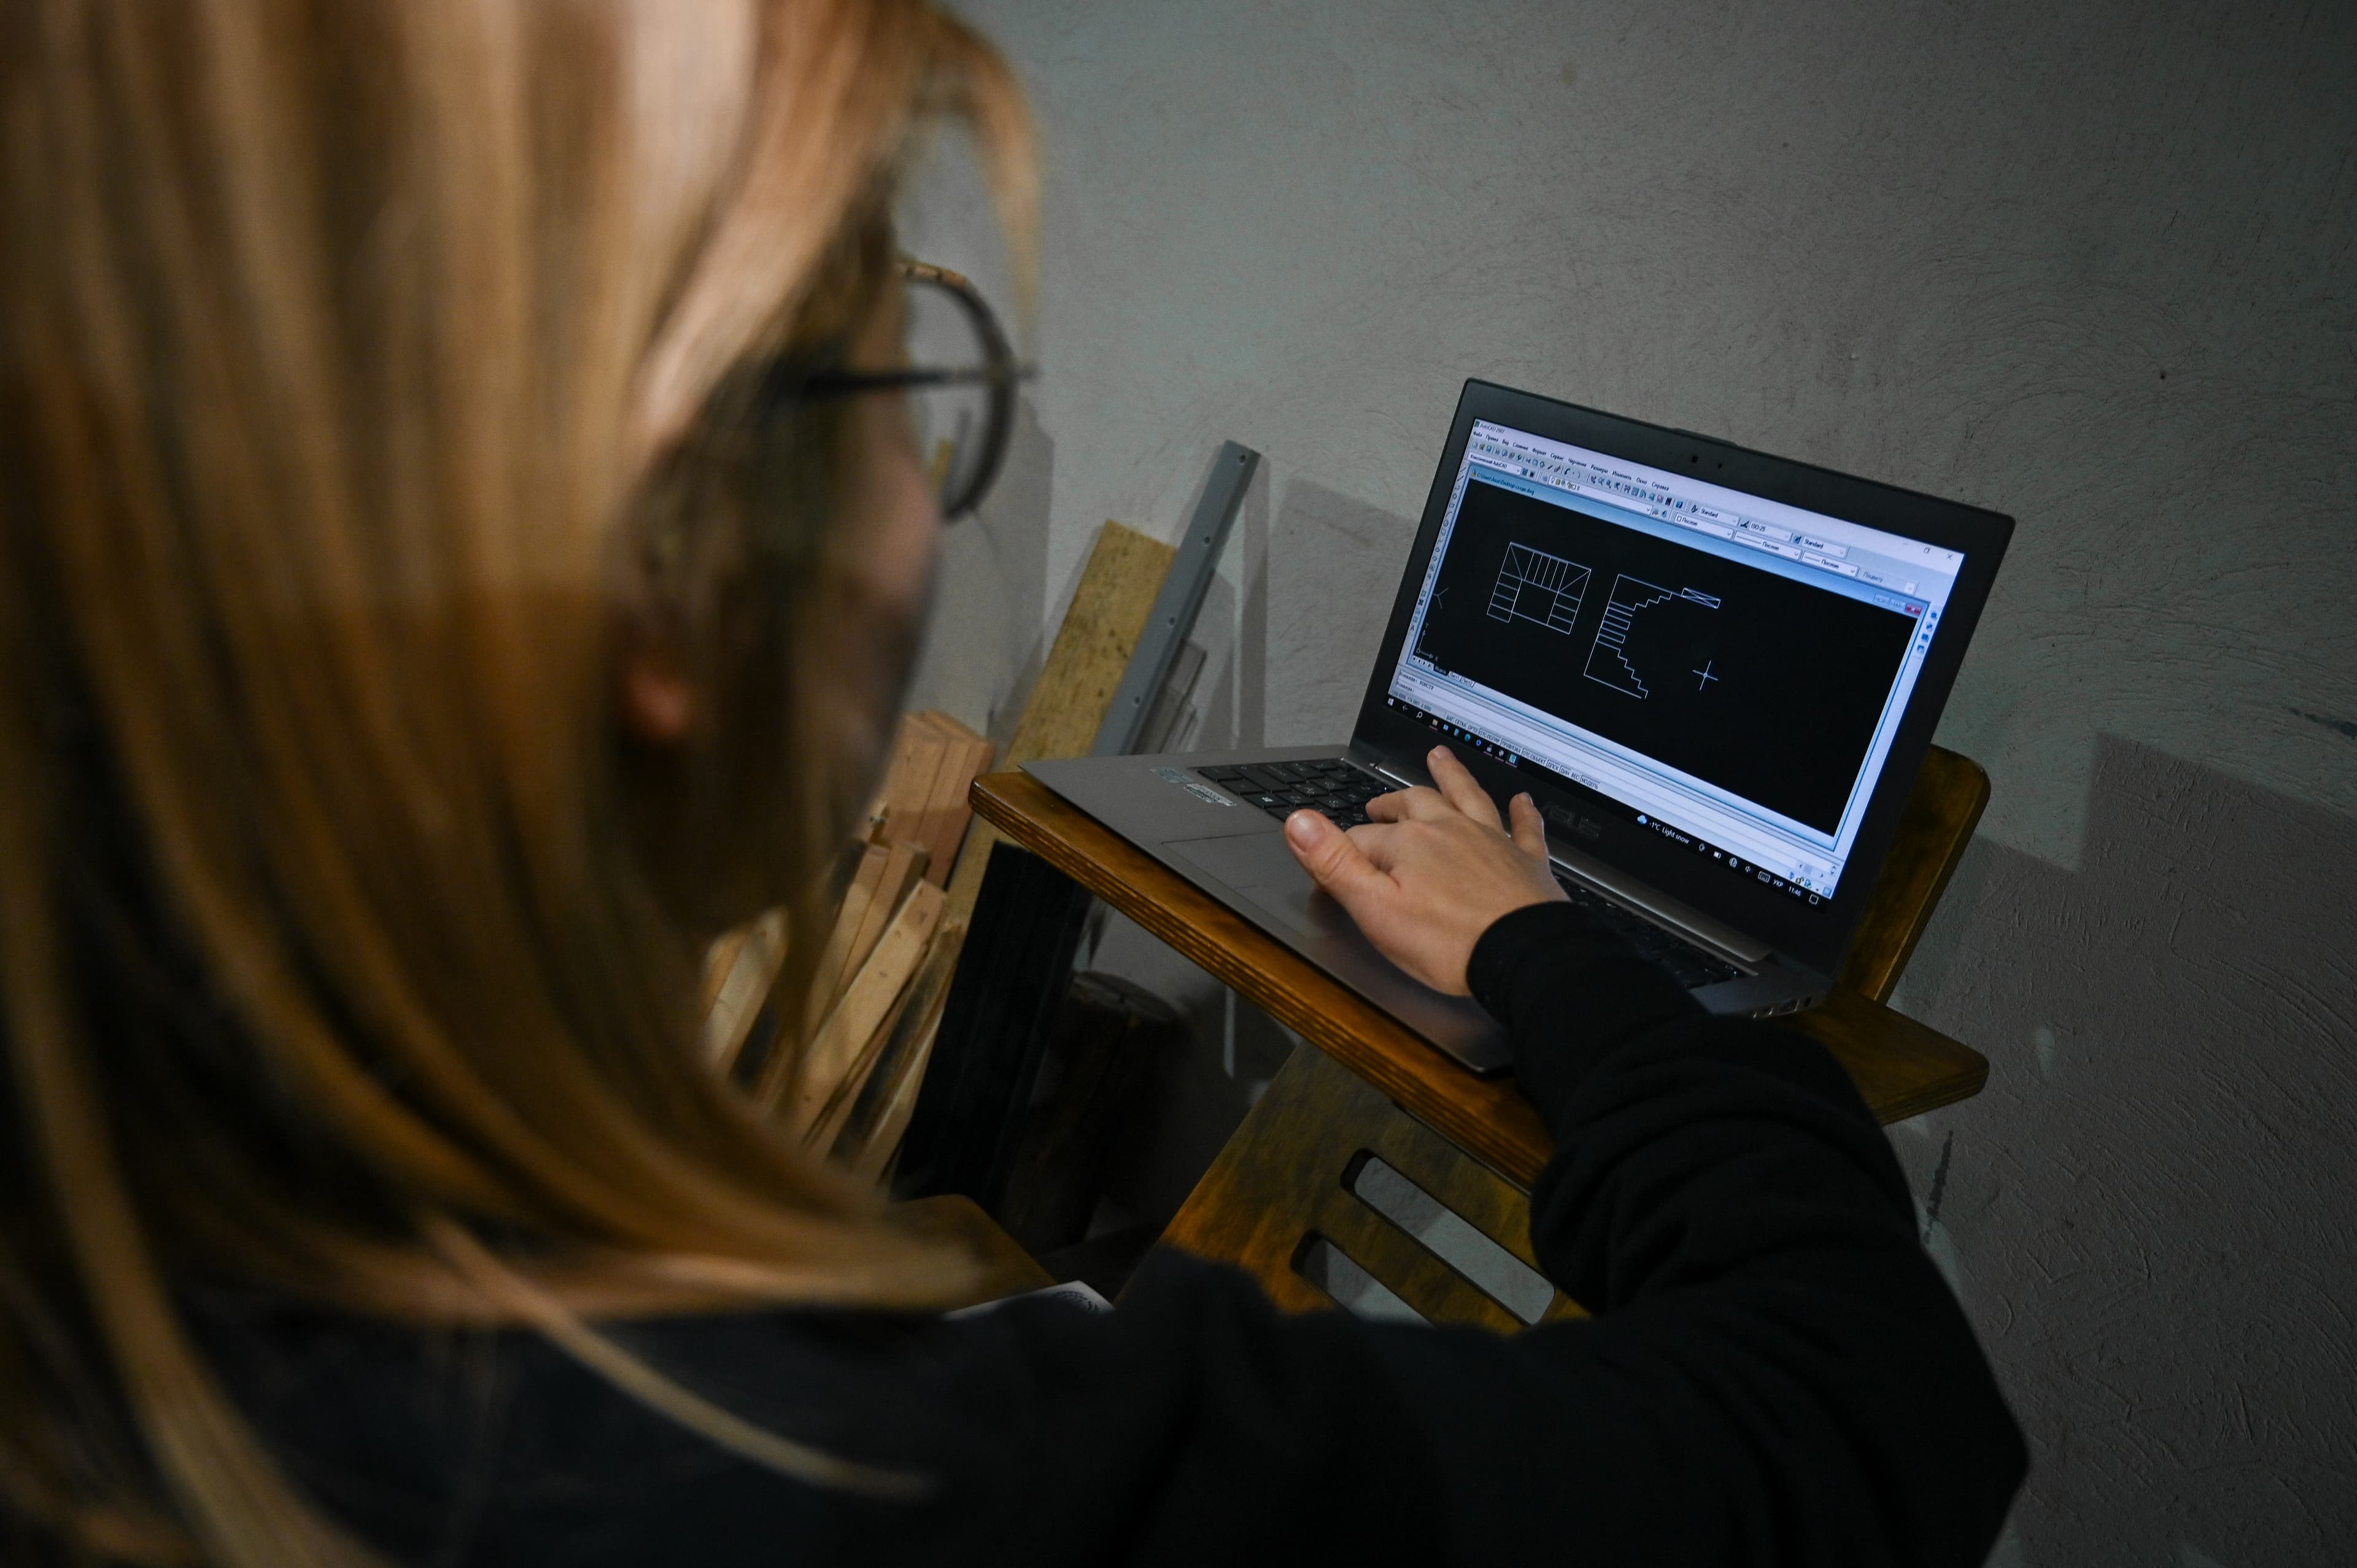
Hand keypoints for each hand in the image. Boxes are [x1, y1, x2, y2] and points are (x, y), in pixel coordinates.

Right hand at [1283, 746, 1564, 994]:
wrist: (1524, 957)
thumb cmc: (1450, 942)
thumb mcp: (1375, 908)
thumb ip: (1336, 863)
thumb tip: (1300, 822)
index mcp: (1410, 843)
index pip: (1364, 837)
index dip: (1343, 852)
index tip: (1331, 870)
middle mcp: (1451, 830)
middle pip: (1415, 805)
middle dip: (1393, 804)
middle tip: (1379, 806)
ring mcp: (1491, 842)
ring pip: (1467, 798)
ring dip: (1452, 777)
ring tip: (1441, 758)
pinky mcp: (1526, 862)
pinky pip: (1524, 828)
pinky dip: (1521, 813)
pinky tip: (1522, 801)